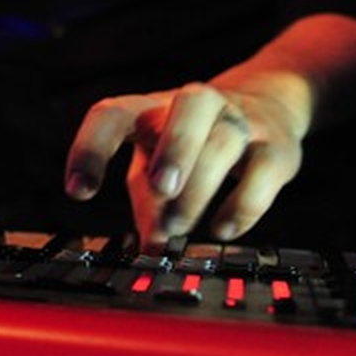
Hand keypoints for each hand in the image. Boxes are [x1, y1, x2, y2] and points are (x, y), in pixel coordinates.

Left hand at [63, 81, 304, 245]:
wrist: (267, 102)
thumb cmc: (192, 141)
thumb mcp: (157, 167)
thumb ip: (148, 207)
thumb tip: (147, 252)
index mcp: (152, 108)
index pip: (113, 113)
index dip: (91, 148)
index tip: (79, 192)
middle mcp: (197, 104)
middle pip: (190, 104)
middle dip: (176, 146)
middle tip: (161, 188)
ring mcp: (240, 121)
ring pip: (224, 141)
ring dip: (198, 188)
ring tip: (176, 227)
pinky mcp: (276, 147)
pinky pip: (263, 170)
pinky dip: (243, 204)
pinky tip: (222, 229)